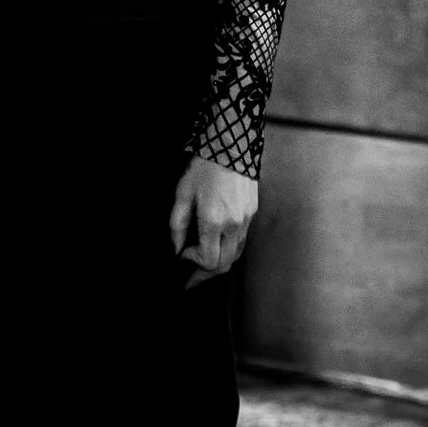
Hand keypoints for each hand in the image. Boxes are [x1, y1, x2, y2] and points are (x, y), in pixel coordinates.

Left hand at [168, 156, 258, 287]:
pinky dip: (228, 250)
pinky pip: (241, 242)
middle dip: (206, 273)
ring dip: (219, 263)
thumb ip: (176, 225)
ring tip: (202, 266)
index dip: (193, 263)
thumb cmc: (203, 169)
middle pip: (224, 264)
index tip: (182, 254)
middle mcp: (234, 225)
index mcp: (214, 221)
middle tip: (191, 278)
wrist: (230, 148)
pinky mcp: (252, 215)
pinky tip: (216, 247)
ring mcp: (246, 221)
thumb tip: (175, 249)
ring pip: (235, 256)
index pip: (209, 260)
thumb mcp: (182, 195)